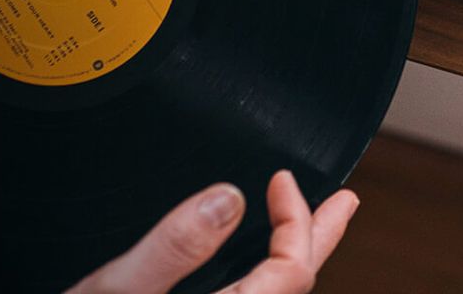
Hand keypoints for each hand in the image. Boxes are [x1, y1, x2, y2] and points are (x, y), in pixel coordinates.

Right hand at [68, 170, 358, 293]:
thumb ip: (173, 248)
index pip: (292, 272)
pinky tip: (252, 267)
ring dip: (291, 259)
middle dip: (318, 241)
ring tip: (308, 227)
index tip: (283, 179)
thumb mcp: (117, 290)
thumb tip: (229, 199)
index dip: (299, 221)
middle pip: (293, 289)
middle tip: (344, 203)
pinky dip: (263, 278)